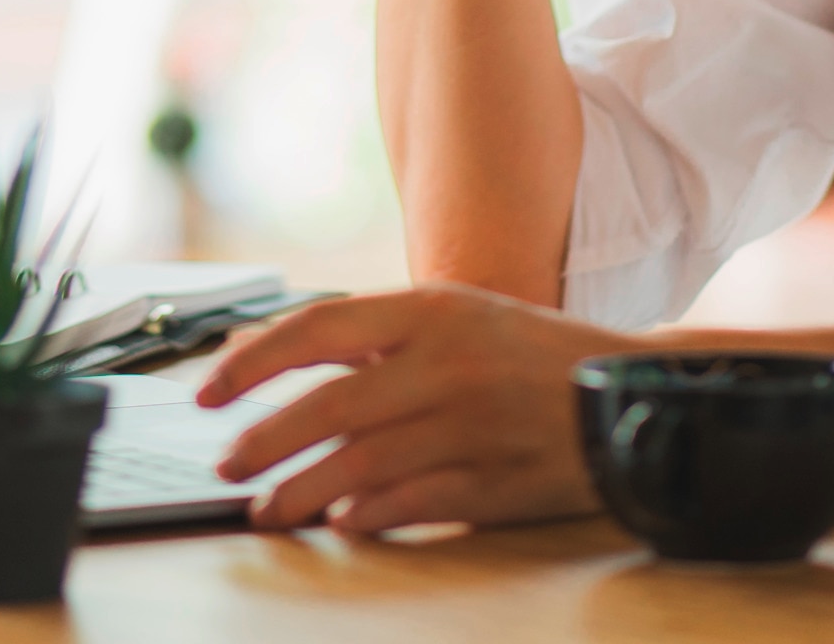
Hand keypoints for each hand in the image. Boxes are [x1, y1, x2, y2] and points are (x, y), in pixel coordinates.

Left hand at [195, 286, 636, 532]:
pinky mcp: (496, 481)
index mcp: (430, 310)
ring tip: (267, 509)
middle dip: (263, 441)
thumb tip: (276, 367)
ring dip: (301, 492)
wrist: (626, 390)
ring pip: (361, 465)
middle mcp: (447, 363)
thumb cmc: (524, 354)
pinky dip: (369, 516)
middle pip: (328, 405)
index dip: (251, 361)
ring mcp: (472, 425)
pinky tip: (341, 524)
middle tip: (226, 465)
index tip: (207, 391)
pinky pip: (414, 504)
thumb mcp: (455, 317)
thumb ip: (375, 339)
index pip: (317, 327)